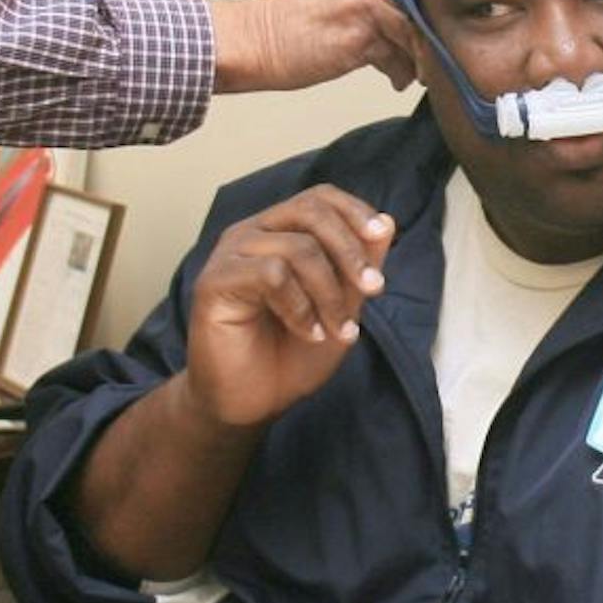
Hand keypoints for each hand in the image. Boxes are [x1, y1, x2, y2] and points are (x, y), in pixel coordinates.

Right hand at [181, 187, 395, 430]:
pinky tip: (307, 332)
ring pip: (297, 248)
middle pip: (310, 210)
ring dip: (329, 293)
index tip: (382, 238)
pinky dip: (300, 306)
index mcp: (278, 232)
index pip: (318, 198)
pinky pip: (271, 274)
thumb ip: (359, 265)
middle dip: (350, 249)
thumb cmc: (290, 355)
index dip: (354, 211)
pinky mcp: (215, 282)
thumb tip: (386, 221)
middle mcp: (252, 234)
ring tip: (337, 330)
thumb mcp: (342, 306)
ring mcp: (230, 255)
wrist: (252, 404)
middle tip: (372, 289)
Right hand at [209, 0, 415, 93]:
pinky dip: (401, 71)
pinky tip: (395, 78)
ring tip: (415, 70)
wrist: (258, 40)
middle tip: (428, 51)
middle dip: (427, 30)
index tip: (429, 21)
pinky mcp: (356, 34)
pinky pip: (397, 55)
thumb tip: (432, 9)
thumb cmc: (301, 15)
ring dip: (418, 56)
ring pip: (412, 29)